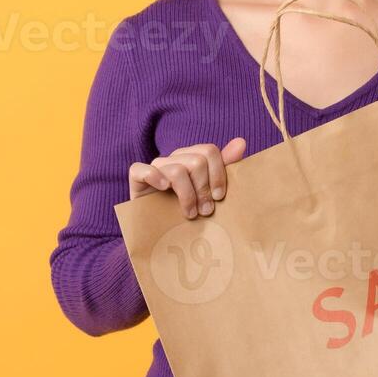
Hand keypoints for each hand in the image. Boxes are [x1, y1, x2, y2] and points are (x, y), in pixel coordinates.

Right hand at [129, 137, 247, 218]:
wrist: (162, 235)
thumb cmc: (190, 212)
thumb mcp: (210, 193)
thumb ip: (225, 168)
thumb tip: (241, 142)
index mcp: (192, 158)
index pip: (209, 151)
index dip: (218, 174)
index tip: (220, 197)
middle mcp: (174, 158)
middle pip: (196, 161)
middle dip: (204, 189)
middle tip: (206, 211)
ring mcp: (155, 166)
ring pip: (177, 170)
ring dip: (187, 196)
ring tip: (190, 214)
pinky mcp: (136, 178)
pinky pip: (141, 168)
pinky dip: (154, 177)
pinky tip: (163, 190)